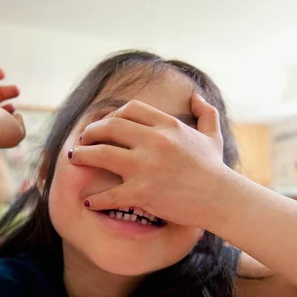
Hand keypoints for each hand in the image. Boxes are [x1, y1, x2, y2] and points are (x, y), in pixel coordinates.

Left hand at [68, 94, 229, 228]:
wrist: (222, 199)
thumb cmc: (215, 170)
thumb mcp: (213, 135)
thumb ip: (205, 112)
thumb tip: (196, 96)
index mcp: (167, 125)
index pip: (129, 109)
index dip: (111, 116)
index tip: (103, 126)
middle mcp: (155, 141)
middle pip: (109, 127)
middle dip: (90, 132)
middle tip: (82, 140)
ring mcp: (147, 167)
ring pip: (101, 154)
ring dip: (83, 156)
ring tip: (75, 160)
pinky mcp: (143, 192)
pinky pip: (109, 194)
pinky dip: (96, 198)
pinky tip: (90, 200)